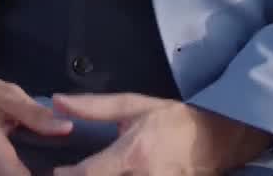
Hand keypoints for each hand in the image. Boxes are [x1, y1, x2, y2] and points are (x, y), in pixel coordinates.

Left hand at [49, 93, 272, 174]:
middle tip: (71, 173)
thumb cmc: (171, 120)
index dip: (68, 175)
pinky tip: (114, 175)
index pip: (90, 173)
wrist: (215, 138)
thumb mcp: (133, 106)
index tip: (57, 171)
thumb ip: (93, 107)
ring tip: (93, 172)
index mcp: (133, 154)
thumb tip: (57, 102)